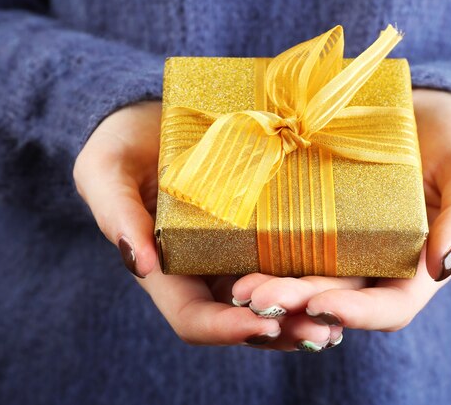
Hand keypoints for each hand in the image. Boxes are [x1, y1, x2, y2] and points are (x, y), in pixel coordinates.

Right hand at [73, 101, 344, 348]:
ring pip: (272, 299)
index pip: (193, 317)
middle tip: (321, 330)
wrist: (155, 119)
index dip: (225, 328)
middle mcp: (206, 270)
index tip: (260, 324)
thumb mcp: (106, 170)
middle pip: (243, 318)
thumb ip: (116, 214)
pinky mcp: (262, 229)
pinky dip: (313, 278)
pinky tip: (344, 279)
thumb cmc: (124, 145)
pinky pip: (288, 262)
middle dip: (280, 330)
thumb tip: (142, 264)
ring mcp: (236, 253)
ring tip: (342, 316)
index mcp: (168, 268)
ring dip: (305, 313)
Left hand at [231, 89, 450, 343]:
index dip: (357, 313)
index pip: (390, 306)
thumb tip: (442, 263)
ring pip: (305, 275)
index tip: (321, 307)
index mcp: (416, 265)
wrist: (418, 109)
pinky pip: (288, 240)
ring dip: (273, 286)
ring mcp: (341, 242)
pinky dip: (264, 253)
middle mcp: (373, 262)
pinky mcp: (313, 216)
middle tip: (257, 298)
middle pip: (335, 296)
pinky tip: (235, 250)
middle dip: (297, 302)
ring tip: (238, 286)